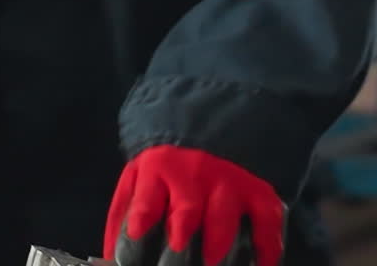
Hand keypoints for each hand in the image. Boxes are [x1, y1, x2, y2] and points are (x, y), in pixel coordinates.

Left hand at [104, 145, 283, 265]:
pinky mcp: (256, 192)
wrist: (208, 125)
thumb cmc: (166, 168)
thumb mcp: (138, 178)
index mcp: (156, 172)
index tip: (138, 236)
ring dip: (218, 246)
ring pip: (223, 216)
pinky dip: (267, 247)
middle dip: (181, 238)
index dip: (141, 223)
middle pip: (186, 211)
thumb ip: (125, 215)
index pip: (146, 202)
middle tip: (179, 255)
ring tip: (212, 264)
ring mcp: (227, 183)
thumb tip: (110, 259)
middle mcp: (192, 176)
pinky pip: (266, 220)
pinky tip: (261, 265)